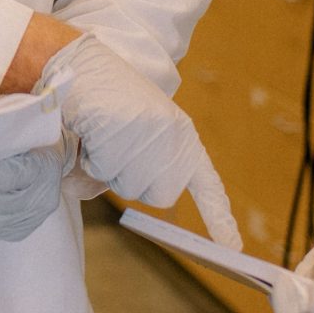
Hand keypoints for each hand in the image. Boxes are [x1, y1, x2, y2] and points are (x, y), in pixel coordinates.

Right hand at [40, 36, 240, 251]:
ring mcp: (151, 137)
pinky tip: (90, 131)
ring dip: (107, 168)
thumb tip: (100, 192)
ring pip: (128, 186)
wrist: (79, 64)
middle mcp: (174, 138)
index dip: (219, 217)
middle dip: (134, 181)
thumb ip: (132, 170)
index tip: (234, 248)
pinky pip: (102, 172)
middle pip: (160, 195)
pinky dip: (89, 158)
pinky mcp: (125, 135)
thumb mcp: (130, 139)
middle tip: (117, 150)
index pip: (207, 183)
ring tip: (101, 134)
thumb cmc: (104, 103)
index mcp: (182, 138)